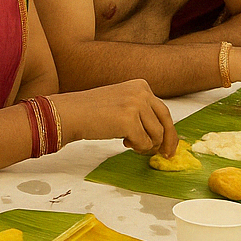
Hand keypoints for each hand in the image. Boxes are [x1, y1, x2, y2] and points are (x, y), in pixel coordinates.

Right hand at [55, 79, 175, 155]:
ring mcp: (136, 106)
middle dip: (168, 141)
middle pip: (166, 121)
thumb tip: (161, 134)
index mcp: (141, 86)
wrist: (71, 113)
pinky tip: (124, 143)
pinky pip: (144, 143)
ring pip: (156, 135)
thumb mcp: (122, 102)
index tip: (169, 144)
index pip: (163, 110)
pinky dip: (137, 148)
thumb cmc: (91, 111)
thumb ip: (142, 112)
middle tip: (165, 154)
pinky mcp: (129, 121)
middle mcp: (141, 92)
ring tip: (130, 144)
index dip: (168, 130)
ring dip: (147, 146)